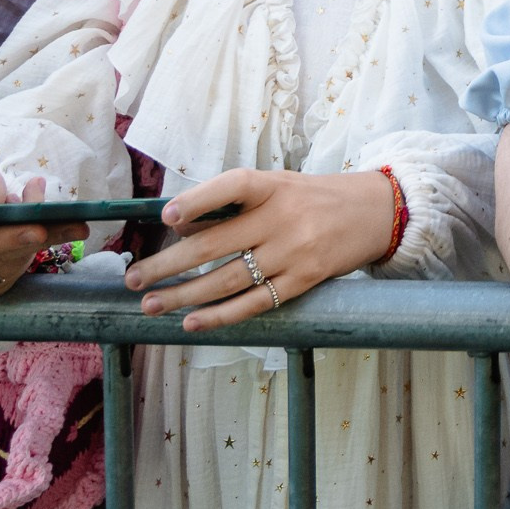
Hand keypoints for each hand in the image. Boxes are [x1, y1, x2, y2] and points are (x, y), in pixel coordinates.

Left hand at [123, 166, 396, 332]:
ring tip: (151, 305)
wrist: (376, 213)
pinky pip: (255, 304)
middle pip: (215, 244)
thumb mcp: (280, 186)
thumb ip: (236, 203)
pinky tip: (192, 323)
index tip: (166, 217)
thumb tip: (181, 227)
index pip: (233, 186)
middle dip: (168, 264)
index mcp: (274, 185)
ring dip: (184, 295)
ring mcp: (294, 252)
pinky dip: (220, 316)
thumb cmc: (315, 198)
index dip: (198, 200)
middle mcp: (283, 217)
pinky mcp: (304, 281)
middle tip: (133, 279)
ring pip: (227, 279)